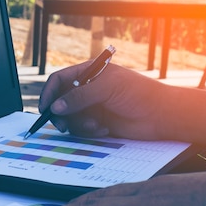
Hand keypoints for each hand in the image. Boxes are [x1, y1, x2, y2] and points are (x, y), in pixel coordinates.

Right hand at [40, 63, 171, 139]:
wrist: (160, 115)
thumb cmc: (138, 93)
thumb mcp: (107, 88)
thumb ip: (79, 97)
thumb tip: (55, 107)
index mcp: (88, 73)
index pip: (59, 81)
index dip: (49, 94)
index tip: (45, 109)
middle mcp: (87, 90)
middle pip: (59, 102)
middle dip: (60, 114)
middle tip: (62, 126)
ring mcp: (91, 107)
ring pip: (69, 118)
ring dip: (79, 125)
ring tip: (95, 126)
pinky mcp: (96, 123)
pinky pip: (81, 130)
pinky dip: (89, 131)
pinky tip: (104, 129)